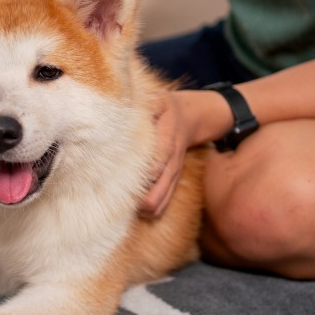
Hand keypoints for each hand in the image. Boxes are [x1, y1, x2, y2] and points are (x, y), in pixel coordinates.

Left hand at [140, 89, 228, 217]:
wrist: (191, 117)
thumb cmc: (167, 108)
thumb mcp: (159, 100)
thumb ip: (148, 105)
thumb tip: (128, 107)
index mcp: (167, 138)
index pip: (160, 157)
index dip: (147, 170)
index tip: (131, 179)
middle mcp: (172, 159)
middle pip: (163, 184)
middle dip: (146, 198)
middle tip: (123, 204)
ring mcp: (173, 171)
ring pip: (165, 196)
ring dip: (149, 207)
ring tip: (128, 212)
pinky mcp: (173, 178)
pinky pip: (167, 198)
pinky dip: (155, 208)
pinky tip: (139, 213)